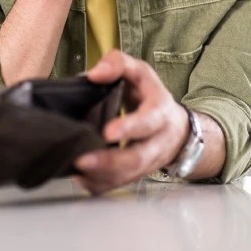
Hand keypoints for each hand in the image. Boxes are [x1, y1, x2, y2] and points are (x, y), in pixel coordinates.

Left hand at [73, 50, 189, 194]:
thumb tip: (93, 74)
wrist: (174, 128)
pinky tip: (81, 179)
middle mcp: (157, 142)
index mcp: (159, 113)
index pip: (148, 122)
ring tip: (77, 170)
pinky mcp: (135, 174)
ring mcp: (147, 162)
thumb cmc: (150, 97)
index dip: (130, 127)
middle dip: (110, 162)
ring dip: (101, 177)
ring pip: (128, 176)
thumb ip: (118, 65)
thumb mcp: (140, 72)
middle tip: (83, 160)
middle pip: (138, 158)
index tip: (108, 132)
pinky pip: (118, 185)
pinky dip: (99, 185)